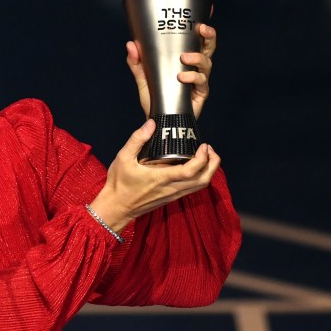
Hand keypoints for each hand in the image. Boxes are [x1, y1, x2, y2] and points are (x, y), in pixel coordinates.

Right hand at [88, 118, 221, 230]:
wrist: (117, 207)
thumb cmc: (119, 183)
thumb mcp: (123, 158)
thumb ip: (137, 139)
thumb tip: (152, 123)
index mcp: (162, 178)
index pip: (191, 171)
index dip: (203, 158)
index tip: (203, 145)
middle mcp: (172, 188)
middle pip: (203, 180)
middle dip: (213, 164)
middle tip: (208, 149)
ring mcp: (173, 194)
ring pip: (201, 186)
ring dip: (209, 171)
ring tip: (205, 156)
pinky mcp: (172, 197)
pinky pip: (193, 188)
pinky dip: (200, 177)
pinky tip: (194, 166)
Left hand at [126, 23, 217, 119]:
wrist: (158, 121)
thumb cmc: (155, 98)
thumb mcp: (143, 78)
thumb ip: (137, 63)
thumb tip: (131, 44)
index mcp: (185, 59)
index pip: (196, 39)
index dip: (203, 26)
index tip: (208, 11)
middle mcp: (196, 67)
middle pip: (209, 47)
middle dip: (209, 35)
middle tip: (201, 28)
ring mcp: (200, 80)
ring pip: (207, 62)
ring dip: (197, 57)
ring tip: (184, 58)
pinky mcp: (200, 93)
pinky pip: (202, 82)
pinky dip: (193, 77)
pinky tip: (183, 77)